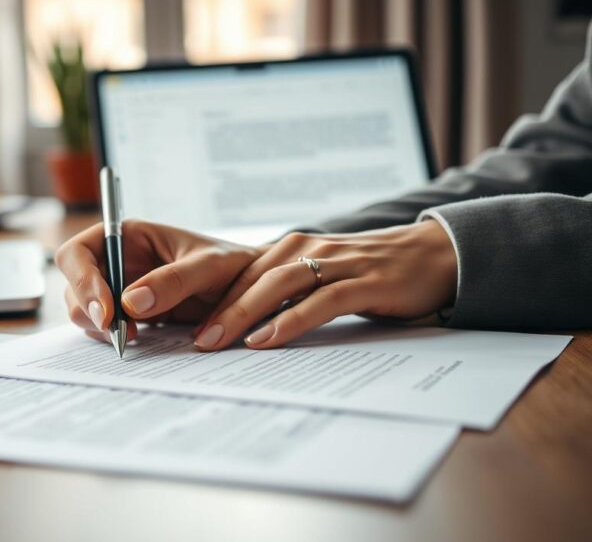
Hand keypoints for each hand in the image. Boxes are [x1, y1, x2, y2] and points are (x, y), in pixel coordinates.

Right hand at [54, 220, 260, 341]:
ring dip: (100, 327)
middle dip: (88, 310)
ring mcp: (120, 289)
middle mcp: (117, 261)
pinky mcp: (130, 314)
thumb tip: (130, 302)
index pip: (78, 253)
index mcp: (127, 237)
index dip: (82, 280)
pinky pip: (105, 328)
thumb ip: (173, 280)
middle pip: (74, 285)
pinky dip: (113, 337)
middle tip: (119, 333)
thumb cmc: (232, 265)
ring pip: (85, 310)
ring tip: (134, 336)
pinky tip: (138, 339)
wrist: (253, 290)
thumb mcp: (208, 266)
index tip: (106, 310)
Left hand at [195, 220, 457, 349]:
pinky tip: (266, 339)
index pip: (230, 271)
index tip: (160, 313)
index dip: (192, 291)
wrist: (431, 255)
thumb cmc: (363, 274)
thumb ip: (276, 295)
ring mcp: (333, 263)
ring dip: (240, 314)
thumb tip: (229, 326)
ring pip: (275, 286)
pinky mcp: (363, 282)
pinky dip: (289, 321)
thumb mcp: (313, 278)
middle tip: (174, 331)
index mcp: (284, 250)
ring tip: (212, 341)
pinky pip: (319, 301)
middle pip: (243, 276)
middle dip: (203, 303)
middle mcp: (302, 249)